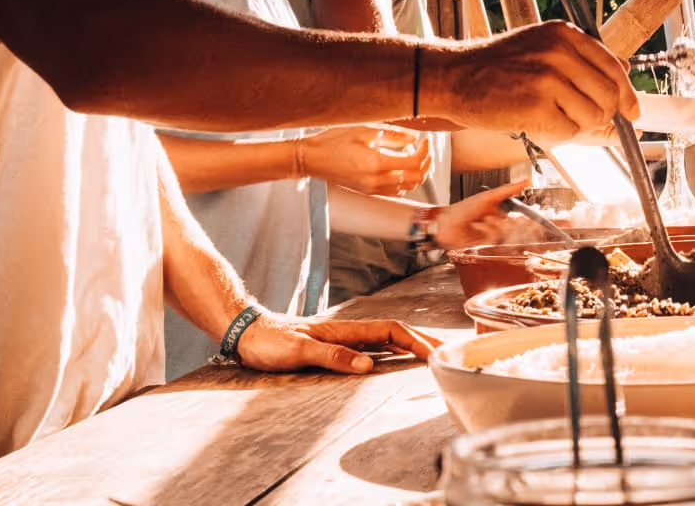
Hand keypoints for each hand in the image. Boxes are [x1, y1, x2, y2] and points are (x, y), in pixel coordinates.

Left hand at [234, 313, 445, 374]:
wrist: (247, 332)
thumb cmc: (269, 341)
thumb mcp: (299, 351)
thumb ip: (333, 357)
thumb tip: (368, 366)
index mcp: (345, 330)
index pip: (391, 331)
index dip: (415, 341)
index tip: (434, 353)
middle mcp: (349, 332)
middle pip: (395, 332)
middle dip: (423, 340)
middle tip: (447, 351)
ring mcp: (343, 338)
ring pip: (386, 339)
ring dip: (410, 345)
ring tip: (431, 355)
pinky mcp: (335, 346)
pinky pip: (372, 347)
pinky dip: (392, 351)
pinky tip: (395, 360)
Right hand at [301, 125, 430, 195]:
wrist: (313, 159)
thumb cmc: (335, 141)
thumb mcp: (365, 131)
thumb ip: (393, 135)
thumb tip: (415, 138)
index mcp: (376, 163)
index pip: (414, 163)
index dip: (425, 151)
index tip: (426, 141)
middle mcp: (376, 181)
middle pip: (415, 179)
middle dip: (426, 164)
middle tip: (426, 150)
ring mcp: (372, 189)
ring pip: (407, 188)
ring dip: (417, 174)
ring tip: (415, 157)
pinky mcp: (367, 192)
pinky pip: (395, 191)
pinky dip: (405, 182)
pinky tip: (401, 168)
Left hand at [427, 177, 534, 247]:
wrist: (446, 225)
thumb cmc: (463, 208)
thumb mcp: (488, 196)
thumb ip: (509, 190)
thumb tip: (526, 181)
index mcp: (498, 208)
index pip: (518, 213)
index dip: (528, 217)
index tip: (536, 219)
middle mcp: (497, 221)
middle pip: (515, 225)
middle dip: (518, 225)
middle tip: (521, 225)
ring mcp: (492, 232)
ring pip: (506, 231)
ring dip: (496, 225)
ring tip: (485, 220)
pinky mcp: (487, 242)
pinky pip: (496, 237)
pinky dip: (489, 230)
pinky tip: (479, 226)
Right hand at [430, 21, 638, 139]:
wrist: (452, 76)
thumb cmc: (495, 66)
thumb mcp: (541, 45)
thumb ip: (581, 57)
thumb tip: (624, 71)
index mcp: (565, 35)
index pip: (613, 67)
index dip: (626, 94)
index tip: (632, 112)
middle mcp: (560, 52)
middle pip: (608, 95)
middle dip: (603, 115)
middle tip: (586, 120)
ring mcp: (549, 79)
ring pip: (592, 116)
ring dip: (578, 125)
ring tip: (552, 117)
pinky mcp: (537, 106)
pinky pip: (569, 131)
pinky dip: (558, 134)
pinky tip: (536, 122)